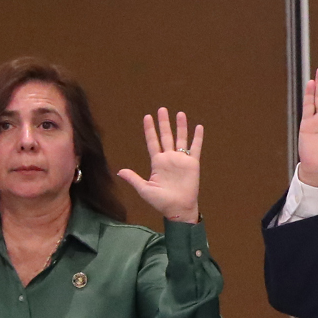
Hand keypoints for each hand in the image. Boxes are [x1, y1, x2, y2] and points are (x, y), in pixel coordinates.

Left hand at [116, 107, 203, 222]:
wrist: (178, 208)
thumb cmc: (161, 202)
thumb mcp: (144, 189)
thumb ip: (134, 178)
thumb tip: (119, 171)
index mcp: (157, 163)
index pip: (152, 142)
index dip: (150, 130)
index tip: (147, 117)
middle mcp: (169, 158)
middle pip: (166, 136)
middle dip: (164, 123)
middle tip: (162, 109)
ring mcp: (181, 160)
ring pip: (181, 138)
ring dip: (180, 126)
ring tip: (180, 113)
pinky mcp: (193, 164)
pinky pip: (195, 148)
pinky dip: (197, 138)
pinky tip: (198, 127)